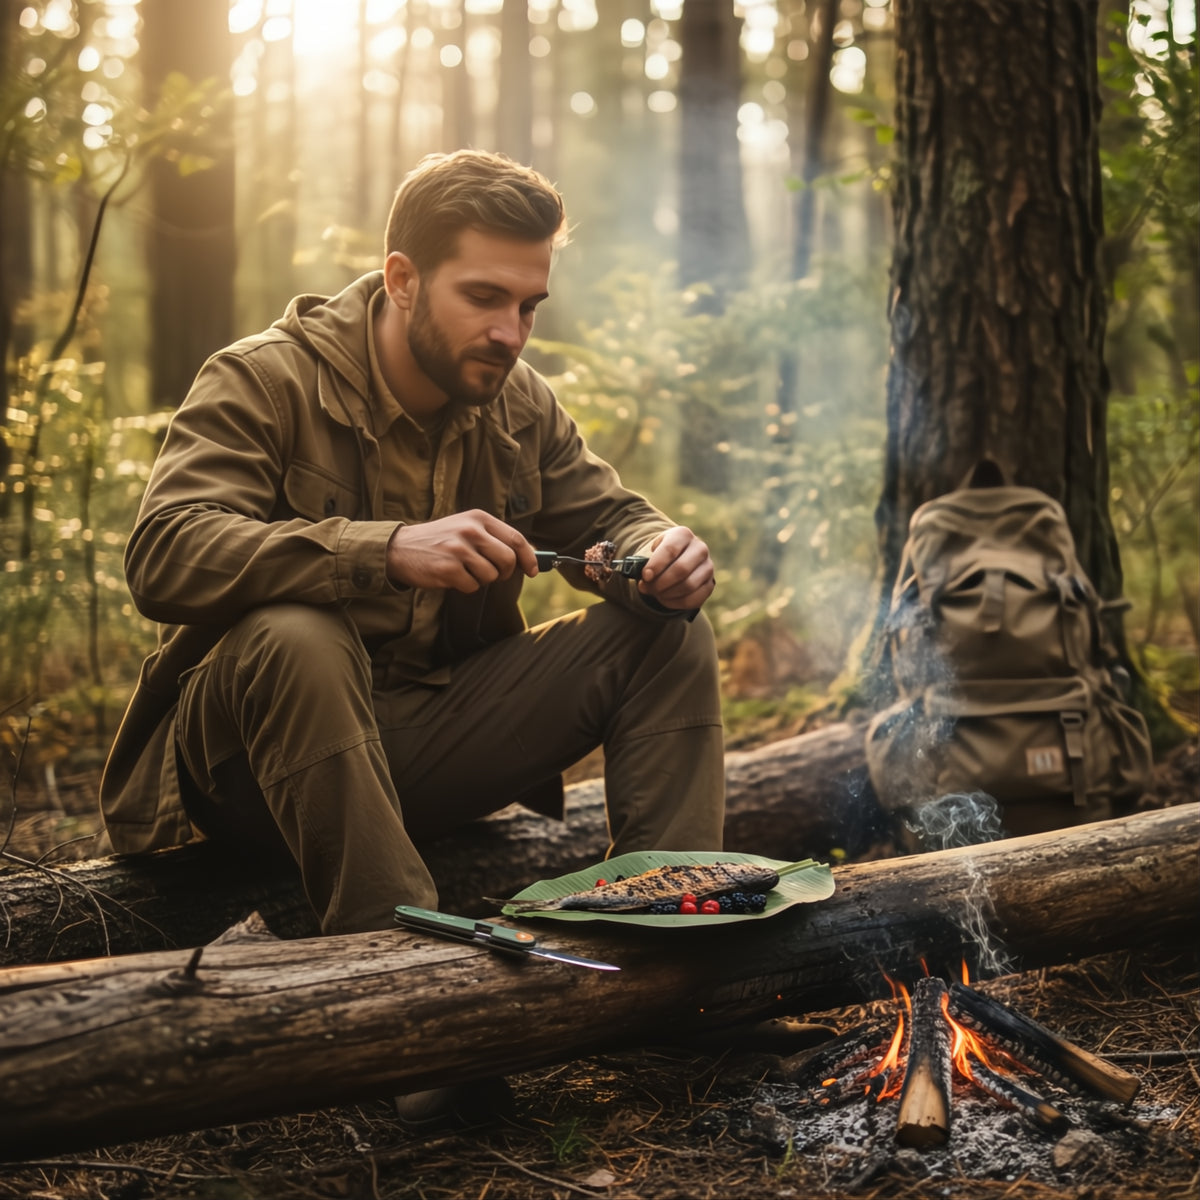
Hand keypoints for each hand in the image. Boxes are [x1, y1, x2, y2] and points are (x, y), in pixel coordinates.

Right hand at [386, 510, 536, 591]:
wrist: (400, 548)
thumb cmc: (440, 540)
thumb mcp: (466, 528)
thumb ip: (494, 538)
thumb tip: (529, 557)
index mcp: (478, 518)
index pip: (515, 538)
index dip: (529, 557)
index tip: (533, 570)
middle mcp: (470, 531)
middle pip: (508, 560)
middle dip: (505, 573)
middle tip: (492, 573)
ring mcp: (459, 549)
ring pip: (491, 576)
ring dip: (481, 579)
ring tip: (464, 570)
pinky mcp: (448, 568)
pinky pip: (472, 586)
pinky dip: (465, 586)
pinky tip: (452, 576)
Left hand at [637, 526, 716, 610]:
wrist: (679, 559)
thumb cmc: (662, 556)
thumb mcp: (652, 552)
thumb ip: (645, 564)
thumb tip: (646, 582)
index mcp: (683, 535)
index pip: (670, 549)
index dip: (656, 565)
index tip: (645, 576)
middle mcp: (699, 548)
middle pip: (681, 569)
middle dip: (660, 582)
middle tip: (647, 588)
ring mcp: (708, 567)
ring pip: (688, 585)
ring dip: (667, 594)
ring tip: (655, 593)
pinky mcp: (710, 584)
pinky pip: (694, 599)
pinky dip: (676, 603)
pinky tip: (665, 600)